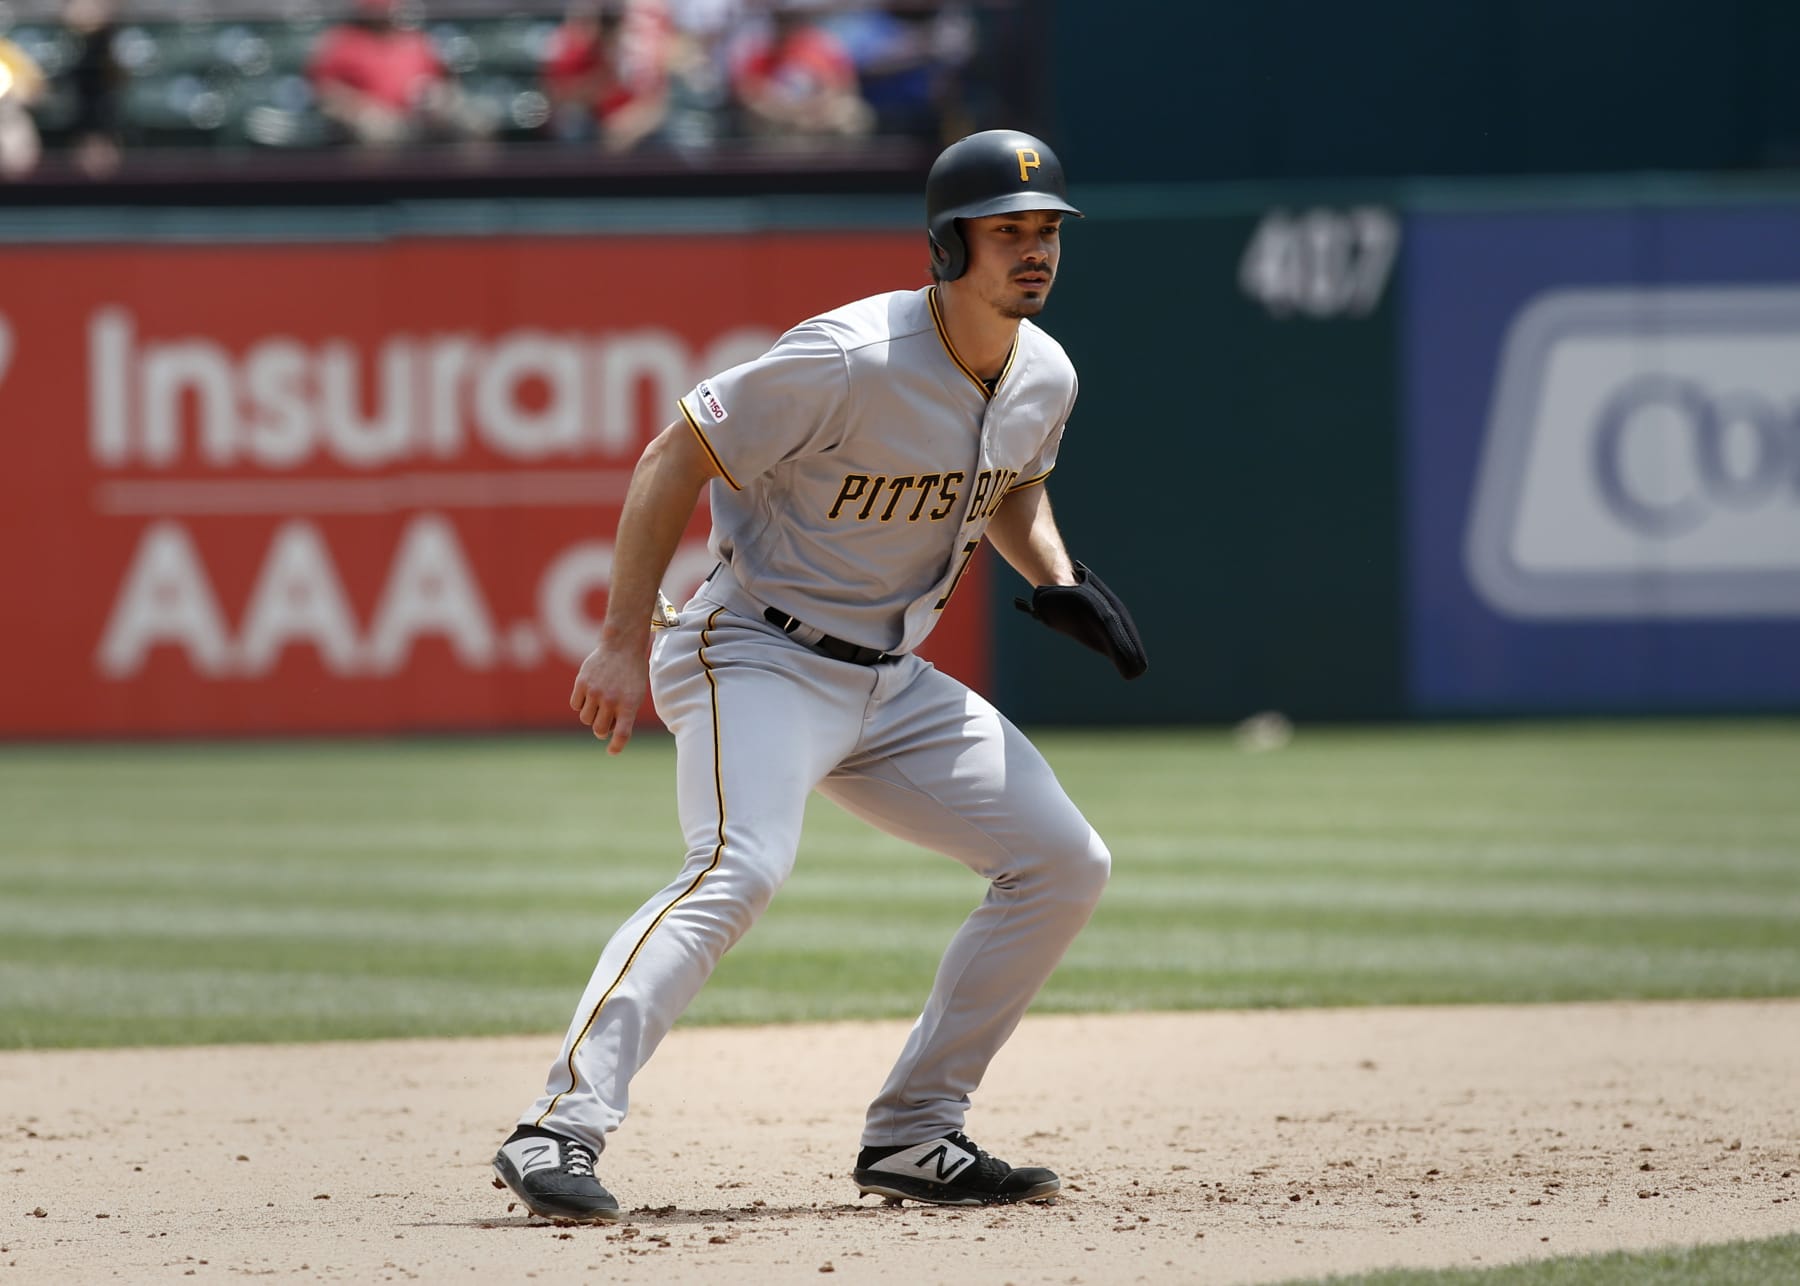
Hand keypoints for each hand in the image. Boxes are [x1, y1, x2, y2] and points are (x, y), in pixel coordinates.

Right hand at [569, 639, 648, 754]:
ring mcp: (595, 691)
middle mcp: (611, 700)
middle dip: (602, 729)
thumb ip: (624, 715)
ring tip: (599, 703)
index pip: (621, 734)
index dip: (616, 746)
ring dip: (592, 715)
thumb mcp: (636, 694)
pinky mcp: (582, 683)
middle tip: (606, 721)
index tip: (612, 751)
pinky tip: (589, 694)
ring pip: (586, 718)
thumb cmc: (632, 674)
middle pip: (599, 730)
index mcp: (629, 705)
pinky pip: (575, 705)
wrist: (622, 646)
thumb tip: (606, 734)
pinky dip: (581, 704)